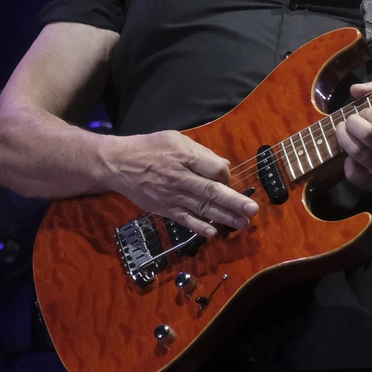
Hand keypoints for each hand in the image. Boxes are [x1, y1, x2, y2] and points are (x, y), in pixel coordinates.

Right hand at [104, 129, 256, 239]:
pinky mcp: (164, 209)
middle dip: (235, 202)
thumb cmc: (150, 148)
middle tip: (253, 210)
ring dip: (223, 217)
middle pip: (211, 192)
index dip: (226, 175)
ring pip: (201, 209)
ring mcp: (171, 196)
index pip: (215, 169)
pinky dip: (199, 227)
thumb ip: (200, 152)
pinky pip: (184, 220)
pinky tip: (213, 232)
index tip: (226, 177)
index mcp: (184, 157)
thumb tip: (224, 164)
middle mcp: (180, 178)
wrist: (118, 164)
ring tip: (242, 223)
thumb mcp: (175, 139)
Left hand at [336, 82, 371, 193]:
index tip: (365, 111)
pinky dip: (347, 162)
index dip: (369, 111)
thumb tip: (355, 89)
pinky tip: (350, 156)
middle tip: (351, 120)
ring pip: (358, 152)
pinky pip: (353, 174)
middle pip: (369, 135)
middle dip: (353, 123)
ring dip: (343, 138)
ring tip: (342, 131)